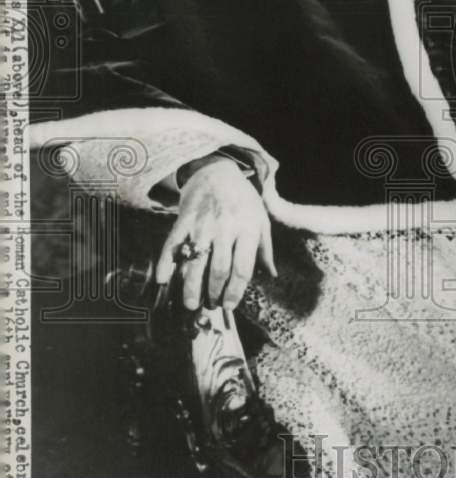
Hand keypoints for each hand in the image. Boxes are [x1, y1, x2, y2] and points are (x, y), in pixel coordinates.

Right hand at [155, 158, 276, 310]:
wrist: (216, 171)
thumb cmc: (243, 199)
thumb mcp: (261, 219)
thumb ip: (265, 249)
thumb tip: (271, 275)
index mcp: (247, 229)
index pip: (242, 268)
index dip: (236, 291)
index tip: (230, 305)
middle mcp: (225, 228)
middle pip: (219, 269)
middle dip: (214, 292)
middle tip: (212, 306)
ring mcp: (202, 224)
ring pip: (196, 261)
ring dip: (191, 286)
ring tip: (192, 304)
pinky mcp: (183, 220)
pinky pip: (173, 244)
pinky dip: (166, 262)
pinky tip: (163, 279)